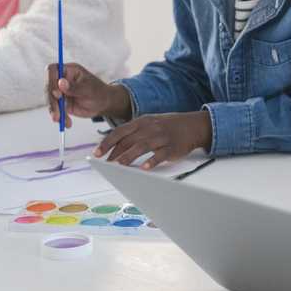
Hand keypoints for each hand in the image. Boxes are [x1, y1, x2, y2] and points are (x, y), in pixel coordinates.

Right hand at [45, 62, 130, 126]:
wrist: (103, 104)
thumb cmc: (98, 92)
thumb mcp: (88, 89)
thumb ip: (74, 87)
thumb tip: (61, 83)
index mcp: (68, 70)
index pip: (52, 70)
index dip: (51, 81)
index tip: (57, 94)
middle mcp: (61, 79)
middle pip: (48, 87)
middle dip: (52, 101)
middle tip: (57, 113)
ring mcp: (60, 91)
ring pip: (50, 100)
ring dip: (54, 111)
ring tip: (61, 120)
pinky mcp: (60, 102)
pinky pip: (55, 109)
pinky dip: (59, 117)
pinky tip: (67, 123)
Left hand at [93, 111, 212, 168]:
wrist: (193, 125)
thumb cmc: (168, 126)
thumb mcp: (150, 123)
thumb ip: (134, 132)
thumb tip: (115, 146)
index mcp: (142, 121)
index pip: (120, 132)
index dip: (107, 142)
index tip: (97, 153)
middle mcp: (150, 128)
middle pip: (129, 140)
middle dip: (115, 152)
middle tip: (106, 163)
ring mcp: (161, 137)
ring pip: (142, 146)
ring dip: (129, 156)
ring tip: (119, 166)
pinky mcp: (172, 147)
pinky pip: (160, 154)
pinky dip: (152, 161)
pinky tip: (144, 168)